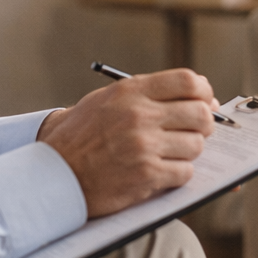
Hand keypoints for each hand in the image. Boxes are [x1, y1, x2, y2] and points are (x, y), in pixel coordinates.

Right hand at [37, 69, 216, 217]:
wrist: (53, 176)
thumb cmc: (79, 138)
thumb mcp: (105, 101)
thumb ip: (145, 94)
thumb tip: (195, 93)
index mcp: (130, 91)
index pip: (188, 81)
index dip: (204, 92)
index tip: (205, 102)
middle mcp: (139, 115)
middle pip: (200, 113)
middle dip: (204, 124)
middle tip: (195, 131)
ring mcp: (144, 145)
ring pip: (196, 145)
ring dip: (188, 152)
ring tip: (170, 154)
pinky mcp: (146, 175)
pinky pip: (185, 172)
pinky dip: (178, 174)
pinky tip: (161, 172)